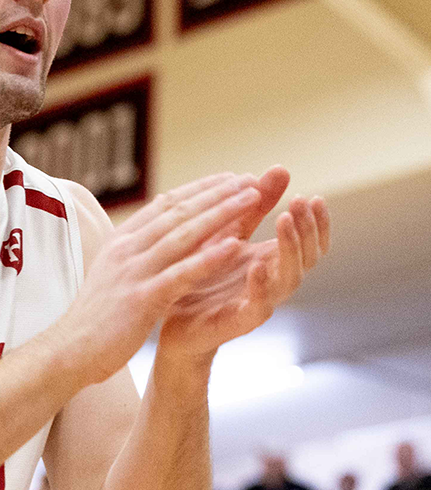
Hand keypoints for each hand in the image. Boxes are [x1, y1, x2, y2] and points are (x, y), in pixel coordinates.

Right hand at [53, 172, 262, 383]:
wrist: (70, 349)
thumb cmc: (96, 315)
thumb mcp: (114, 272)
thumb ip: (136, 249)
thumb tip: (155, 227)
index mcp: (120, 241)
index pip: (165, 205)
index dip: (200, 189)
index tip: (229, 178)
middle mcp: (126, 249)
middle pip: (178, 213)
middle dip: (217, 193)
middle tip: (250, 179)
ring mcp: (133, 272)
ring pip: (183, 235)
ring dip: (220, 214)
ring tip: (251, 199)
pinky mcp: (142, 298)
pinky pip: (182, 273)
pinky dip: (209, 257)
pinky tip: (236, 245)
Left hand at [156, 178, 328, 358]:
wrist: (172, 319)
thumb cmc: (203, 275)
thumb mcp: (228, 233)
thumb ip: (254, 207)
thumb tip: (280, 169)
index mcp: (273, 259)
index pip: (310, 241)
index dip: (317, 221)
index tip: (314, 196)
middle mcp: (273, 280)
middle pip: (308, 256)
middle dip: (307, 228)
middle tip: (300, 202)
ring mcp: (261, 301)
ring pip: (290, 278)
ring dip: (290, 248)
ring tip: (284, 221)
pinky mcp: (240, 320)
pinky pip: (260, 305)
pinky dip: (261, 286)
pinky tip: (257, 265)